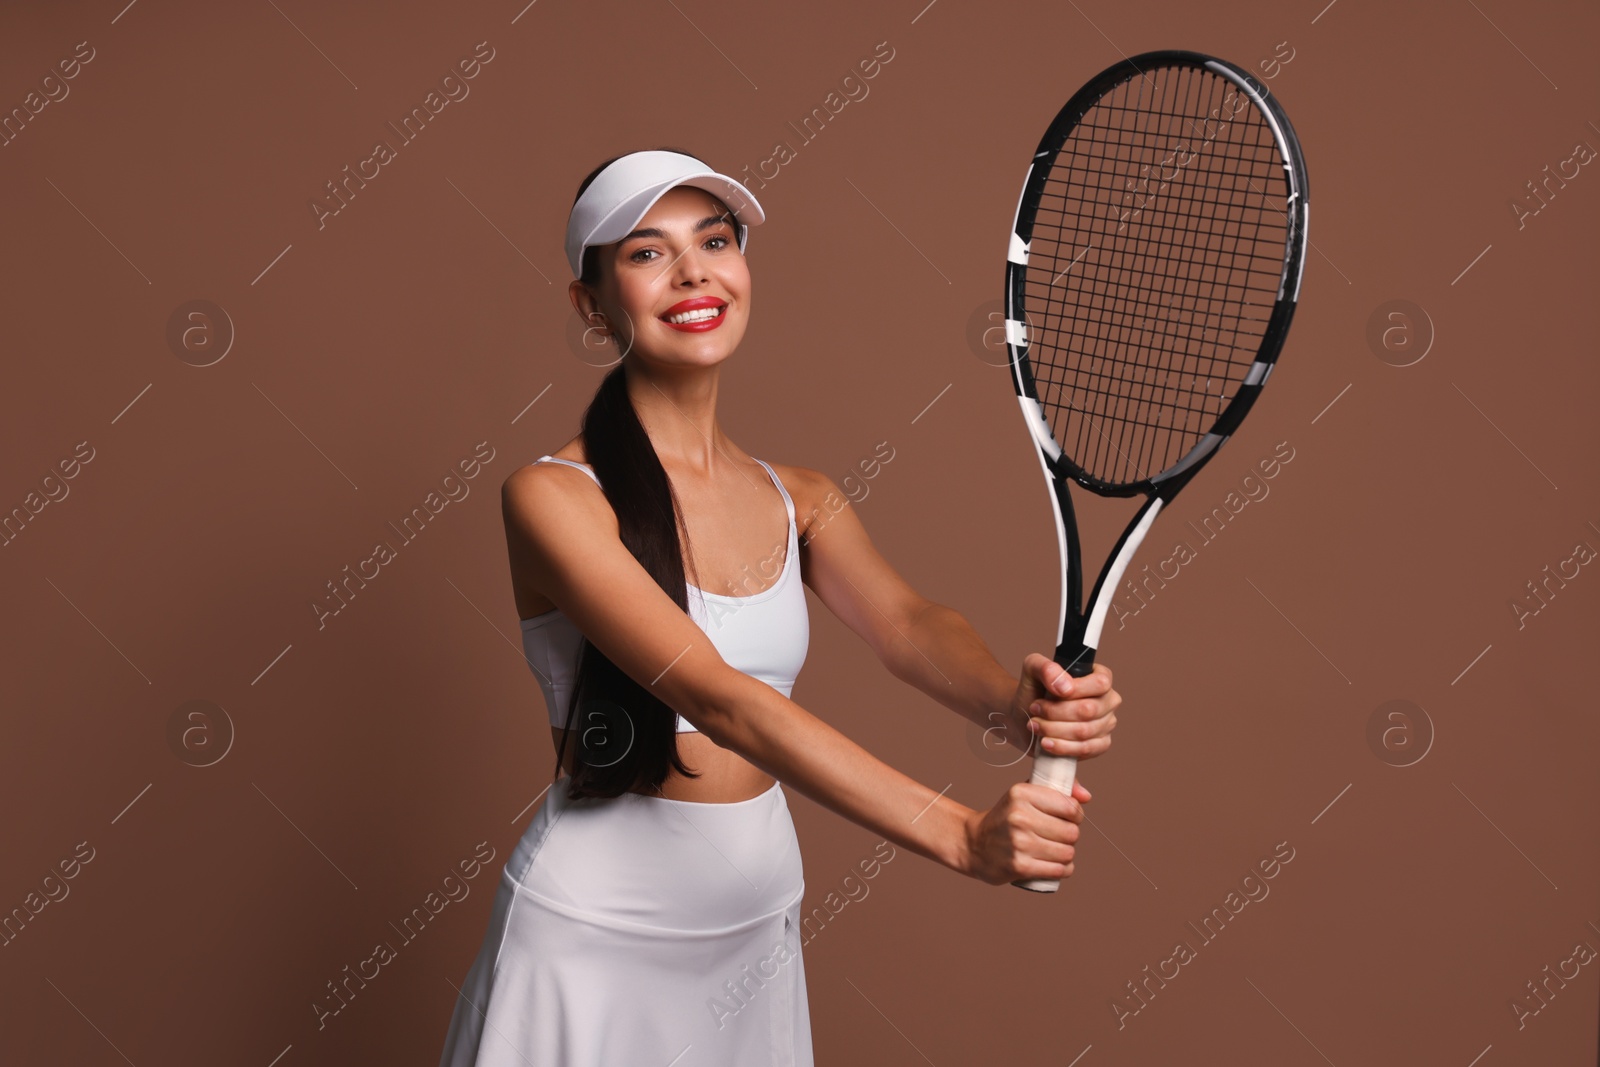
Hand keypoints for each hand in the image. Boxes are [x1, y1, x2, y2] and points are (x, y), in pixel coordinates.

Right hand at [960, 780, 1092, 884]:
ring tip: (1055, 850)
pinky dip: (1062, 869)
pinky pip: (1059, 870)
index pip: (1070, 806)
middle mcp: (1019, 816)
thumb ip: (1058, 790)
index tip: (1067, 818)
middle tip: (1058, 836)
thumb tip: (1087, 796)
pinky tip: (1055, 865)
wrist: (974, 843)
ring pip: (1068, 852)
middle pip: (1071, 832)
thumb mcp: (1025, 795)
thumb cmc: (1006, 818)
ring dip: (1067, 854)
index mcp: (1021, 793)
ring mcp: (1019, 842)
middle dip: (1070, 836)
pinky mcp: (1019, 865)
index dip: (1075, 815)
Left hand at [1011, 654, 1120, 759]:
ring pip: (1084, 732)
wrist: (1023, 716)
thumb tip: (1065, 686)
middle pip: (1088, 710)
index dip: (1074, 691)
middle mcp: (1108, 700)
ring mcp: (1106, 723)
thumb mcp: (1032, 669)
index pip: (1099, 684)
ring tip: (1035, 725)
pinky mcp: (1100, 744)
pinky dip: (1062, 747)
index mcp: (1100, 676)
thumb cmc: (1033, 690)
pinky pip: (1087, 749)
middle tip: (1035, 710)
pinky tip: (1046, 742)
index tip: (1048, 694)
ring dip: (1054, 730)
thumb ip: (1046, 668)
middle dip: (1055, 712)